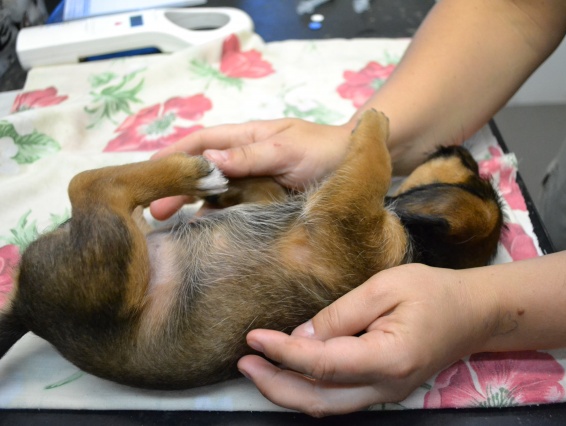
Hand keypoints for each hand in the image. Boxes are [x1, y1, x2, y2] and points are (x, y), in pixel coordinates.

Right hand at [149, 118, 352, 219]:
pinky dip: (219, 222)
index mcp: (248, 138)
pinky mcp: (265, 204)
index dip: (175, 153)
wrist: (360, 166)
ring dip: (194, 207)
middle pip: (203, 171)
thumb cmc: (325, 151)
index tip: (148, 169)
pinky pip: (236, 211)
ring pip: (216, 194)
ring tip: (171, 228)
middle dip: (177, 186)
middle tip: (155, 211)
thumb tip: (207, 159)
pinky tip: (205, 237)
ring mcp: (255, 183)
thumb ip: (250, 156)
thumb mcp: (287, 150)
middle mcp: (246, 160)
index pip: (203, 141)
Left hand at [237, 263, 496, 416]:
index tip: (254, 338)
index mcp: (389, 358)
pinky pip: (338, 398)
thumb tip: (301, 338)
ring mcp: (386, 393)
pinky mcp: (383, 389)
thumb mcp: (385, 287)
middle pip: (319, 400)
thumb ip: (340, 314)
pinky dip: (308, 389)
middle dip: (275, 385)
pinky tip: (289, 371)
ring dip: (287, 391)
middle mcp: (386, 387)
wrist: (472, 313)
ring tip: (257, 368)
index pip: (324, 365)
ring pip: (327, 406)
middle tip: (245, 362)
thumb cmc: (433, 291)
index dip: (284, 354)